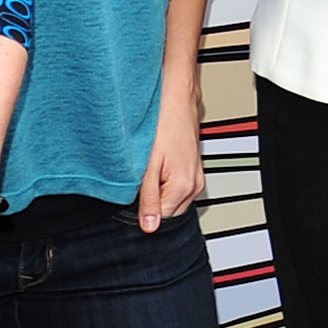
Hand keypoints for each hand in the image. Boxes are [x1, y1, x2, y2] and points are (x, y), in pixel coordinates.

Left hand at [138, 90, 204, 232]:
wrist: (176, 101)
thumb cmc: (163, 126)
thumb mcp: (147, 166)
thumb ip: (148, 199)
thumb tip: (149, 226)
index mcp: (184, 187)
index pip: (161, 220)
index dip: (142, 214)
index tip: (131, 201)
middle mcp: (194, 185)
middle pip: (168, 212)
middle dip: (151, 204)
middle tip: (136, 185)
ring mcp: (196, 178)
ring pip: (172, 201)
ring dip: (157, 193)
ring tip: (146, 173)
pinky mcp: (193, 170)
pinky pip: (176, 188)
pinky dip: (164, 184)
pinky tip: (155, 169)